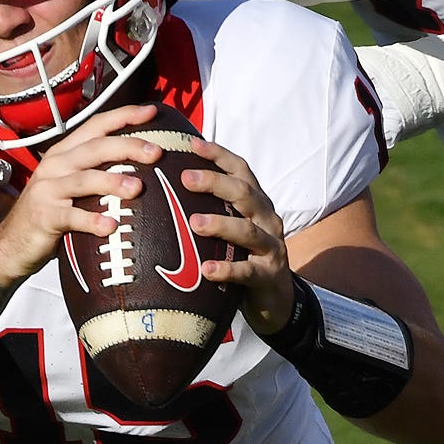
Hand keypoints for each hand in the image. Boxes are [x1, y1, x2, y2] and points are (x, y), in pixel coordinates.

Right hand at [0, 109, 156, 287]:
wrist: (11, 245)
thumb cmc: (50, 215)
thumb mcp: (71, 187)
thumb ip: (96, 174)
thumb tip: (142, 170)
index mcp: (65, 153)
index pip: (96, 125)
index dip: (124, 116)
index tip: (152, 112)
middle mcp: (56, 165)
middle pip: (95, 148)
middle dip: (127, 146)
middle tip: (156, 152)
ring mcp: (47, 190)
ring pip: (84, 179)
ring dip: (112, 181)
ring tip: (138, 188)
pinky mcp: (43, 216)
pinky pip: (71, 217)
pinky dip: (92, 221)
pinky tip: (111, 226)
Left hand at [181, 142, 296, 334]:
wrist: (276, 299)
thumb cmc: (245, 256)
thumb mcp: (233, 228)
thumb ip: (213, 208)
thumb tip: (167, 189)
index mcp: (257, 203)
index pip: (241, 171)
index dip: (219, 155)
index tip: (192, 144)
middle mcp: (267, 219)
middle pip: (245, 194)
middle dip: (215, 183)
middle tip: (185, 178)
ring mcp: (271, 248)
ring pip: (248, 231)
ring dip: (221, 224)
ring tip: (194, 222)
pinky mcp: (269, 276)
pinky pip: (248, 272)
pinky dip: (227, 270)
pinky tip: (206, 270)